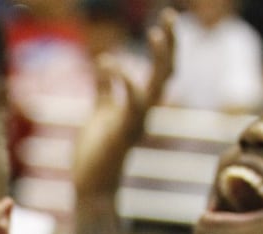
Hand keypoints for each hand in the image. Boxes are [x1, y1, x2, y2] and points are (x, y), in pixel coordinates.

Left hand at [73, 11, 173, 201]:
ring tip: (157, 31)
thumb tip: (105, 62)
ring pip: (159, 85)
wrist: (91, 187)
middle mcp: (143, 112)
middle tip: (170, 15)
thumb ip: (105, 89)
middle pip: (167, 72)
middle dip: (171, 44)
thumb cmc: (95, 155)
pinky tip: (107, 61)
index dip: (164, 48)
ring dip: (161, 58)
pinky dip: (123, 79)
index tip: (161, 24)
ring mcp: (136, 121)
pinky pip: (132, 102)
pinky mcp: (124, 132)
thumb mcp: (99, 113)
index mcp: (138, 106)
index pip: (159, 71)